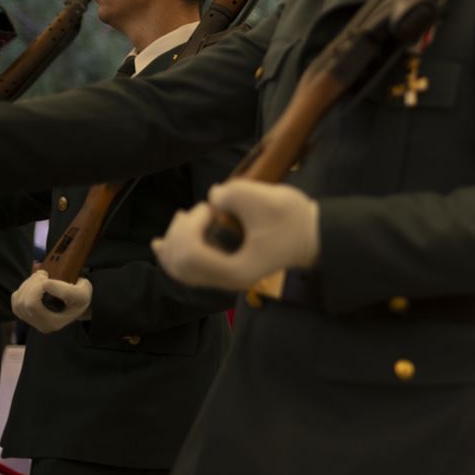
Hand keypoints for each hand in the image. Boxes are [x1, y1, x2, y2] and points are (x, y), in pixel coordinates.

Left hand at [11, 270, 92, 333]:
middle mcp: (39, 325)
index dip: (36, 287)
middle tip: (44, 274)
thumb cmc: (80, 299)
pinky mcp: (25, 314)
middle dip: (31, 284)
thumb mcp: (82, 293)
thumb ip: (66, 291)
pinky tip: (34, 285)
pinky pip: (15, 300)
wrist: (78, 304)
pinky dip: (22, 288)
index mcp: (52, 323)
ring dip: (26, 284)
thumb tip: (45, 284)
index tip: (48, 277)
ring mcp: (31, 320)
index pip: (32, 304)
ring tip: (40, 278)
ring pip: (18, 300)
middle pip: (22, 302)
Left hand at [153, 181, 319, 291]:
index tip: (210, 207)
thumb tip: (213, 197)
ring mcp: (224, 278)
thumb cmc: (293, 220)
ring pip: (179, 269)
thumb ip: (231, 194)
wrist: (313, 236)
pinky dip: (173, 255)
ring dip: (173, 242)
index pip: (191, 253)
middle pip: (180, 263)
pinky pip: (187, 271)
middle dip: (180, 231)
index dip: (190, 225)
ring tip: (179, 219)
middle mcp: (226, 280)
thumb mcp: (265, 199)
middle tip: (201, 209)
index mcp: (235, 269)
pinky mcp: (225, 271)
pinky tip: (162, 243)